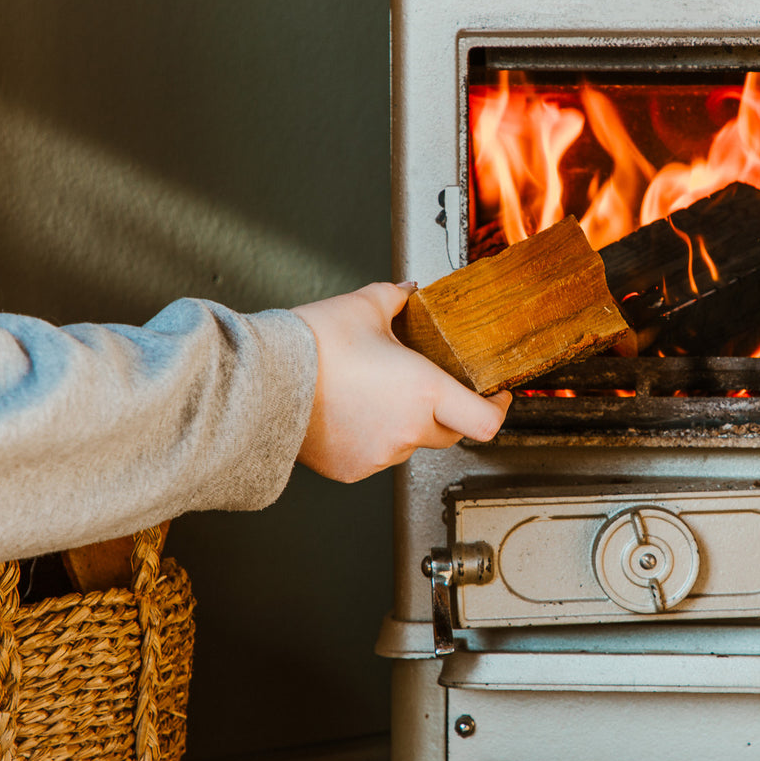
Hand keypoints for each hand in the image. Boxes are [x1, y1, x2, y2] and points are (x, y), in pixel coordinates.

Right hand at [292, 282, 512, 481]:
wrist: (261, 381)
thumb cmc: (310, 346)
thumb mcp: (362, 306)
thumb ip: (397, 297)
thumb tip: (409, 292)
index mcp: (424, 390)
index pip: (485, 420)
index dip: (498, 409)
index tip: (495, 396)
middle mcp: (408, 428)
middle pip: (452, 431)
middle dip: (449, 411)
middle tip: (432, 387)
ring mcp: (381, 454)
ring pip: (412, 443)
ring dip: (407, 423)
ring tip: (378, 394)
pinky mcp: (354, 468)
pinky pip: (379, 455)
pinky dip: (375, 437)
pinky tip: (355, 412)